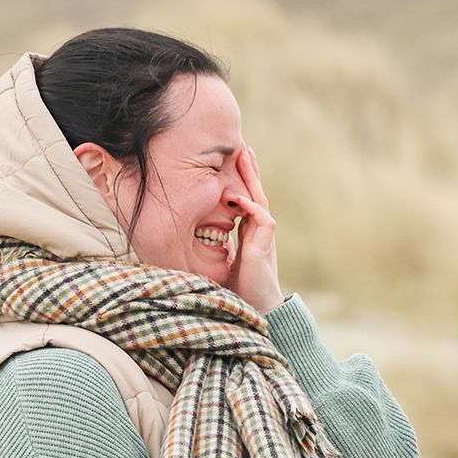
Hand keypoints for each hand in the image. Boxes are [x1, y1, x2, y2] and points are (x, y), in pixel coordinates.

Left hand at [227, 146, 283, 312]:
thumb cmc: (240, 291)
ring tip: (245, 156)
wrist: (257, 310)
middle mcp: (259, 233)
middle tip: (243, 147)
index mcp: (250, 235)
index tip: (234, 161)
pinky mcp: (264, 247)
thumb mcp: (222, 263)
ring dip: (252, 179)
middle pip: (255, 193)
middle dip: (249, 171)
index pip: (246, 201)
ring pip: (260, 200)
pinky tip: (239, 197)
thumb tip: (193, 238)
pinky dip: (251, 207)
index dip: (242, 181)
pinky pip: (262, 220)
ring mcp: (264, 238)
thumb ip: (216, 248)